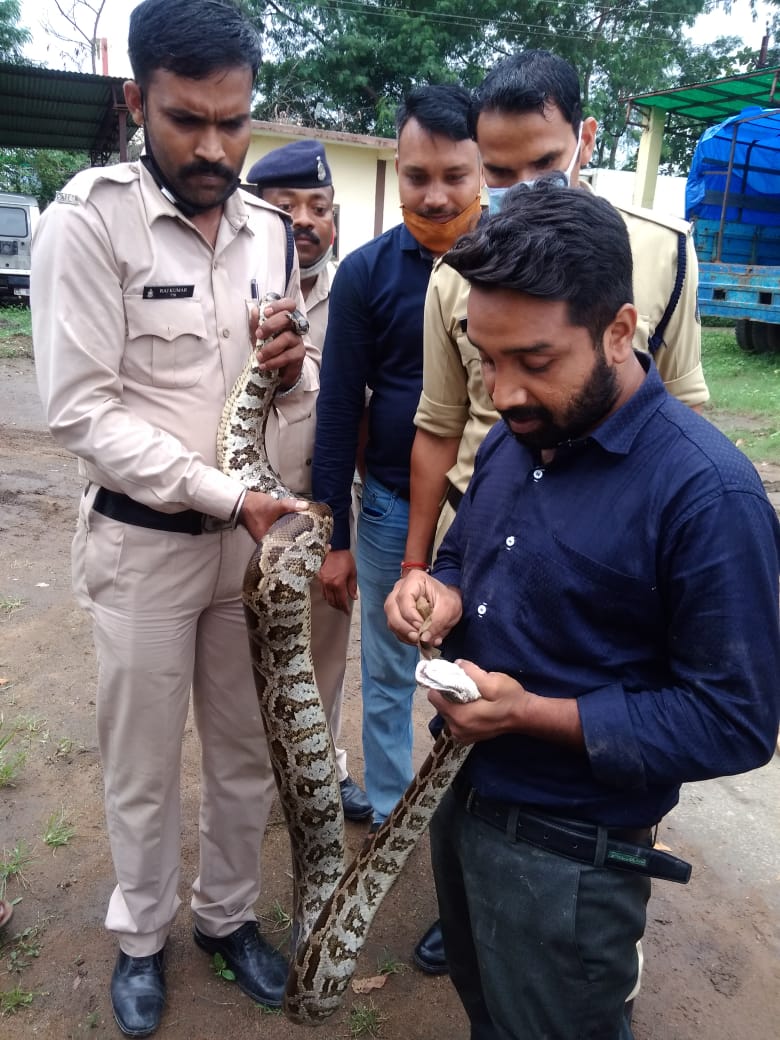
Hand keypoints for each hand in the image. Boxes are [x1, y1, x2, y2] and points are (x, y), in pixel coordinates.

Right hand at [239, 489, 308, 542]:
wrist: (242, 501)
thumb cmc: (255, 507)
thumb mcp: (275, 506)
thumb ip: (290, 506)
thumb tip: (305, 506)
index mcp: (267, 541)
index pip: (285, 548)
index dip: (297, 545)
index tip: (307, 543)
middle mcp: (266, 542)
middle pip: (285, 542)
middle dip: (296, 538)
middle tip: (309, 535)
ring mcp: (266, 535)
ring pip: (282, 535)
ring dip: (291, 531)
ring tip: (304, 530)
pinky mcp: (267, 529)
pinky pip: (279, 530)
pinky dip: (285, 527)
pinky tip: (293, 523)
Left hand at [255, 295, 305, 389]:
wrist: (277, 370)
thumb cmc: (268, 348)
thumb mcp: (259, 335)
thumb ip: (256, 324)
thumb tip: (254, 310)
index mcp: (285, 318)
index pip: (289, 304)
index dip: (278, 305)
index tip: (265, 313)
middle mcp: (294, 326)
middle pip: (287, 318)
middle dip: (270, 325)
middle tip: (258, 335)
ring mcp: (298, 340)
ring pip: (287, 338)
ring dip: (270, 348)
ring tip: (259, 356)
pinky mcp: (300, 354)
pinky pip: (288, 356)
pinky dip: (274, 361)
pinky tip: (264, 365)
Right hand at [318, 549, 356, 613]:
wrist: (335, 548)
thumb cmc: (345, 559)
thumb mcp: (352, 572)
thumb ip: (352, 586)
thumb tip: (354, 597)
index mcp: (338, 583)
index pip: (341, 600)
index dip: (344, 608)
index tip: (347, 612)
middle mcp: (329, 584)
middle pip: (333, 601)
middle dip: (338, 607)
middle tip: (343, 609)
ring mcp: (322, 581)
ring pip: (326, 597)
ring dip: (332, 602)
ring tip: (338, 604)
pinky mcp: (319, 578)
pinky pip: (323, 591)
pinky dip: (327, 595)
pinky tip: (331, 596)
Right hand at [384, 571, 461, 647]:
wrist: (448, 604)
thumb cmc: (448, 601)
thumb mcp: (449, 609)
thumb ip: (437, 623)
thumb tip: (424, 639)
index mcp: (414, 580)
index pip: (404, 598)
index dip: (411, 616)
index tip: (422, 628)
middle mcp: (400, 588)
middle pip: (391, 609)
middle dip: (404, 627)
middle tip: (419, 638)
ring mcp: (396, 601)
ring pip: (391, 620)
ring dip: (404, 634)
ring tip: (421, 640)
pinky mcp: (396, 614)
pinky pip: (394, 628)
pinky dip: (405, 637)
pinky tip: (418, 640)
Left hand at [426, 661, 582, 749]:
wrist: (524, 716)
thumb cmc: (510, 698)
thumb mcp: (493, 681)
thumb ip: (472, 673)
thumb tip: (457, 664)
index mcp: (460, 716)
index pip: (435, 697)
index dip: (442, 684)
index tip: (452, 677)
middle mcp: (456, 729)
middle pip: (439, 705)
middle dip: (449, 693)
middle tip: (465, 685)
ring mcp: (461, 735)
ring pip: (446, 712)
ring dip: (454, 702)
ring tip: (470, 695)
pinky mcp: (466, 737)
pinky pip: (454, 720)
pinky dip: (460, 711)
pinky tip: (472, 705)